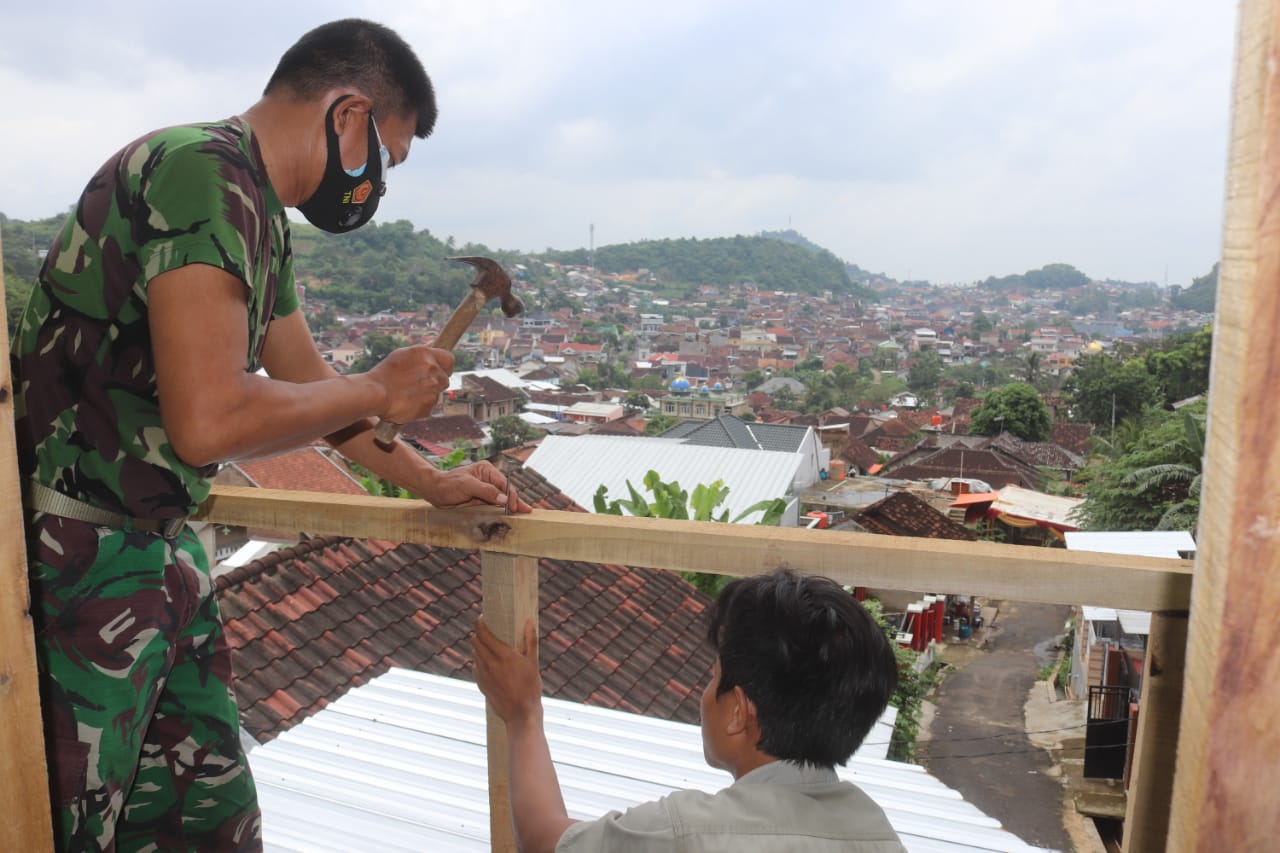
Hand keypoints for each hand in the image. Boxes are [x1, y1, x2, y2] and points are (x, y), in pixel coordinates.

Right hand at [366, 345, 453, 424]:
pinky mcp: (429, 404)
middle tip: (417, 388)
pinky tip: (406, 405)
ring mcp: (433, 387)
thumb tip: (431, 360)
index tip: (440, 372)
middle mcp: (432, 368)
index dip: (445, 367)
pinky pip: (429, 408)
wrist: (374, 393)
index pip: (449, 359)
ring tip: (407, 396)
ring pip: (436, 395)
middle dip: (435, 385)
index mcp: (425, 354)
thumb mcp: (401, 357)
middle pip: (444, 380)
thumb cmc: (383, 376)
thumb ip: (419, 358)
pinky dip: (420, 408)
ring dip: (426, 397)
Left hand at [419, 460, 533, 511]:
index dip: (511, 496)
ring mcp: (486, 490)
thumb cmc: (448, 484)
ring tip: (523, 513)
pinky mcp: (481, 500)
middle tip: (527, 511)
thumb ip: (486, 491)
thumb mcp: (467, 485)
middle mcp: (488, 479)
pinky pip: (494, 506)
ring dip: (511, 507)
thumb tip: (503, 499)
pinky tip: (510, 514)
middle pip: (506, 491)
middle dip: (515, 501)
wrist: (434, 491)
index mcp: (487, 471)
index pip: (504, 483)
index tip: (515, 507)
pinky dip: (502, 511)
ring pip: (502, 499)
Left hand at [473, 616, 542, 726]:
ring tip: (485, 644)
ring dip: (477, 647)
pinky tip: (486, 662)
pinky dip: (478, 662)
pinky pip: (475, 668)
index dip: (480, 624)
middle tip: (483, 629)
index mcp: (504, 656)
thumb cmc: (531, 688)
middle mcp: (490, 664)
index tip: (481, 618)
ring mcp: (484, 675)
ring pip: (475, 655)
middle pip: (476, 642)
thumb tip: (528, 621)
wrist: (521, 714)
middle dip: (477, 634)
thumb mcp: (533, 662)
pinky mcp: (482, 685)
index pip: (484, 634)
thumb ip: (530, 640)